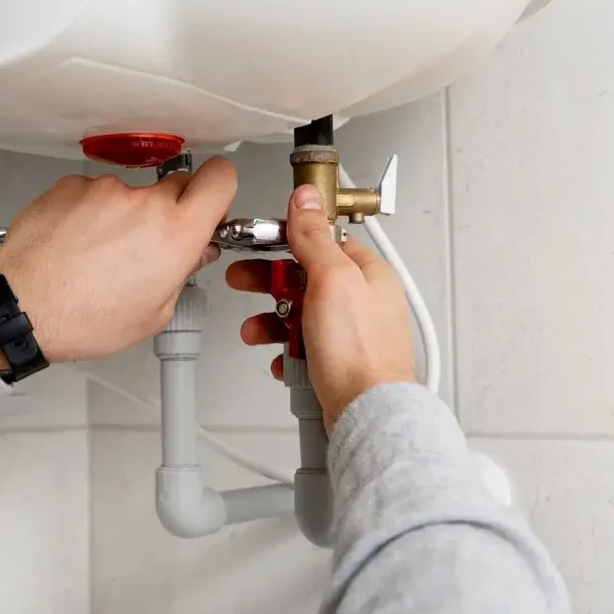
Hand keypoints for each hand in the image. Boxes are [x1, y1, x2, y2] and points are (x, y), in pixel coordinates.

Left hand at [0, 158, 236, 361]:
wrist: (21, 308)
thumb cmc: (84, 319)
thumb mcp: (154, 313)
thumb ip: (181, 274)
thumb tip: (192, 252)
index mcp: (176, 235)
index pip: (220, 178)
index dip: (219, 188)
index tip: (211, 202)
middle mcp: (144, 203)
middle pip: (176, 185)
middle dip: (171, 209)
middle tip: (151, 242)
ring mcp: (105, 189)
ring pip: (131, 193)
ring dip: (124, 215)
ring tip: (99, 253)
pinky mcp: (71, 185)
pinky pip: (94, 193)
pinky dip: (90, 212)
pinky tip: (76, 244)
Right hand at [227, 184, 415, 429]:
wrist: (368, 414)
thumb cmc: (360, 353)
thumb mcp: (332, 280)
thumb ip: (314, 237)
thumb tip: (306, 199)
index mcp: (368, 273)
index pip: (322, 242)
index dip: (287, 241)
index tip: (259, 244)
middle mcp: (363, 301)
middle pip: (306, 279)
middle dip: (271, 285)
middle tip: (245, 282)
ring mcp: (352, 334)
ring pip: (301, 316)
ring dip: (273, 322)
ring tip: (256, 331)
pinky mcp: (340, 363)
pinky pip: (304, 348)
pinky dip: (287, 352)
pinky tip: (283, 358)